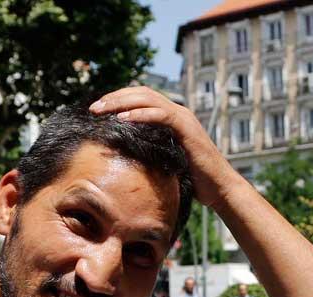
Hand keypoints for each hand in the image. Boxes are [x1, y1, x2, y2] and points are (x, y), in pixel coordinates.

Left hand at [90, 87, 246, 208]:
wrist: (219, 189)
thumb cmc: (192, 181)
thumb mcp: (163, 163)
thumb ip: (148, 152)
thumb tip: (122, 159)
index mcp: (171, 118)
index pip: (140, 99)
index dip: (118, 100)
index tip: (97, 110)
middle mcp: (178, 113)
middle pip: (141, 93)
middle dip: (115, 97)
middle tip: (93, 108)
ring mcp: (183, 118)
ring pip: (149, 98)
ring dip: (122, 102)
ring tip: (102, 110)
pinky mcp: (187, 128)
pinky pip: (162, 114)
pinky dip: (141, 114)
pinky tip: (123, 119)